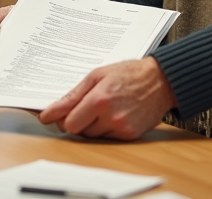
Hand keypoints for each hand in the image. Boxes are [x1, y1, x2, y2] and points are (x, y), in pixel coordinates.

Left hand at [37, 57, 175, 139]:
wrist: (161, 81)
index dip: (62, 118)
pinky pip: (108, 138)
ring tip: (104, 107)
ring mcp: (121, 128)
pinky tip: (115, 114)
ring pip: (93, 136)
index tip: (55, 116)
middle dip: (78, 120)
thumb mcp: (97, 75)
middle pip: (79, 131)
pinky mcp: (130, 136)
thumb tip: (51, 112)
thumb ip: (72, 95)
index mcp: (99, 99)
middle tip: (86, 105)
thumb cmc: (129, 74)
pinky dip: (107, 129)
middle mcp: (110, 117)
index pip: (69, 123)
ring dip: (92, 125)